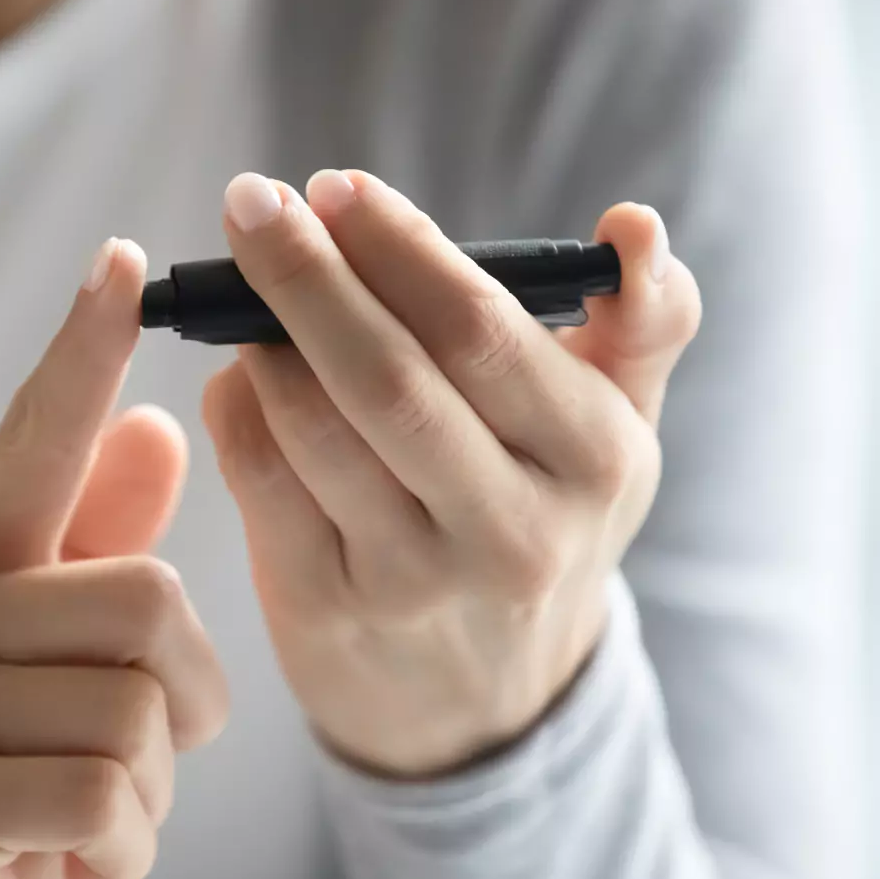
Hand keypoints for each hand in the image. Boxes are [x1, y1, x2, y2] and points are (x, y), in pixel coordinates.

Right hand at [0, 240, 229, 878]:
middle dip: (178, 707)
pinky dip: (115, 854)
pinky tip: (52, 871)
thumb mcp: (62, 679)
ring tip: (68, 827)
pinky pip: (100, 797)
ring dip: (142, 797)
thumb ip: (96, 559)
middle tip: (124, 771)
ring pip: (132, 707)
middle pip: (145, 598)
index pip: (29, 446)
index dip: (79, 356)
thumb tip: (158, 428)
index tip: (123, 262)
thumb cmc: (5, 803)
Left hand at [201, 171, 699, 776]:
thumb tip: (635, 224)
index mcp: (594, 461)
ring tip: (242, 285)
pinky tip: (239, 371)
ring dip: (262, 341)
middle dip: (306, 276)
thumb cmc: (549, 513)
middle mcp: (512, 531)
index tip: (334, 186)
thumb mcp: (618, 428)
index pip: (481, 332)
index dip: (398, 249)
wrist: (490, 692)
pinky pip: (261, 485)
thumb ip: (643, 321)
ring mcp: (416, 583)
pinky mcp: (330, 612)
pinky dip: (236, 409)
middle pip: (386, 379)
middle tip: (252, 200)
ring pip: (313, 431)